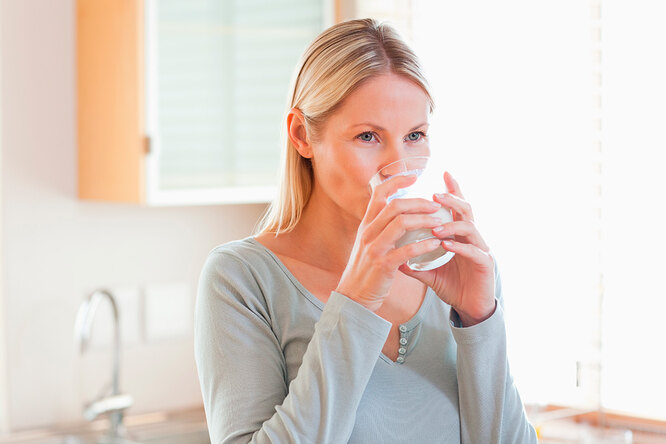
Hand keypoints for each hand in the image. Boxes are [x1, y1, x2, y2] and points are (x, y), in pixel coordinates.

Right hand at [336, 174, 445, 311]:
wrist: (353, 296)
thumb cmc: (366, 270)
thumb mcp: (367, 243)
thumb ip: (379, 228)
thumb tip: (395, 213)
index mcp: (366, 225)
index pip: (378, 194)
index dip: (396, 182)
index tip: (413, 176)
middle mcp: (368, 232)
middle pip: (394, 206)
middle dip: (418, 202)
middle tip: (436, 204)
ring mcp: (374, 248)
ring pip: (401, 224)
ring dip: (424, 220)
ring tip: (440, 222)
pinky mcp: (383, 265)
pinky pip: (406, 250)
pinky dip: (424, 245)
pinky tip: (436, 243)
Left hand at [399, 172, 495, 325]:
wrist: (470, 309)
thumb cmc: (453, 286)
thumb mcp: (430, 273)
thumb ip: (414, 263)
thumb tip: (393, 256)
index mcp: (460, 235)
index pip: (457, 208)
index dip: (452, 189)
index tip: (443, 172)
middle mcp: (473, 238)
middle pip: (466, 210)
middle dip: (451, 199)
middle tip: (435, 195)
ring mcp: (481, 249)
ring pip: (470, 228)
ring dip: (451, 224)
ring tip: (435, 226)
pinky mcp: (485, 264)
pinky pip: (473, 251)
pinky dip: (459, 246)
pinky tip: (445, 244)